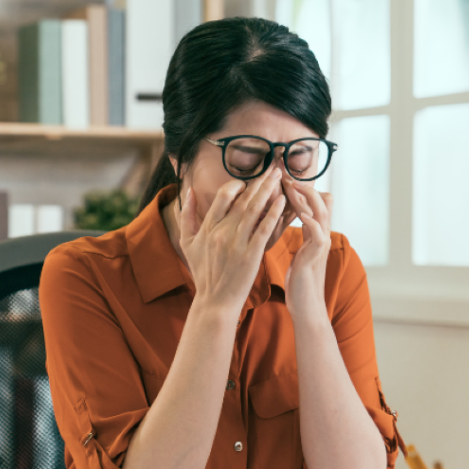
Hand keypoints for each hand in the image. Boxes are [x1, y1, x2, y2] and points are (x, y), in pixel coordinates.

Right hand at [180, 166, 285, 316]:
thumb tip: (187, 190)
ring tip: (280, 177)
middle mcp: (221, 232)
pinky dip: (273, 213)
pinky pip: (264, 228)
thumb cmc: (203, 273)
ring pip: (254, 209)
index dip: (237, 185)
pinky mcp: (251, 254)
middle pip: (242, 199)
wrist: (215, 301)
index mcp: (207, 228)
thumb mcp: (187, 244)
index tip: (249, 180)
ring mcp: (236, 243)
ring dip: (268, 190)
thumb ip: (187, 216)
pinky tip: (282, 201)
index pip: (222, 197)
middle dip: (259, 181)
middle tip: (274, 168)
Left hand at [282, 176, 332, 323]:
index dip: (300, 190)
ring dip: (306, 198)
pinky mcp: (316, 258)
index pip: (312, 204)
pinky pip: (318, 235)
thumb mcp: (299, 255)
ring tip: (293, 185)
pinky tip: (301, 214)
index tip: (282, 179)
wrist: (308, 308)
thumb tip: (290, 225)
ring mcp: (320, 246)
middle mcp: (320, 237)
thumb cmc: (300, 283)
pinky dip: (311, 223)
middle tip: (286, 174)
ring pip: (321, 213)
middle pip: (320, 202)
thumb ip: (300, 239)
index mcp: (314, 235)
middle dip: (303, 187)